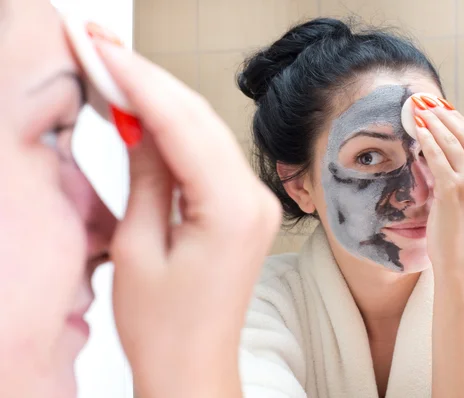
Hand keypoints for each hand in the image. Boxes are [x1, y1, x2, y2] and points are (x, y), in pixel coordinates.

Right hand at [95, 40, 280, 396]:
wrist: (194, 366)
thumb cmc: (165, 328)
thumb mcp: (137, 246)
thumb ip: (147, 176)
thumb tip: (142, 123)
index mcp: (231, 209)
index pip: (182, 123)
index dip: (140, 82)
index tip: (104, 52)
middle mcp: (254, 199)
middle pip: (200, 118)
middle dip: (152, 82)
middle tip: (106, 52)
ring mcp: (256, 202)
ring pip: (208, 131)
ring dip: (165, 102)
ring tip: (121, 77)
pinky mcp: (247, 208)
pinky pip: (213, 155)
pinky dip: (181, 132)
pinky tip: (152, 118)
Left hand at [414, 96, 463, 269]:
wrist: (460, 260)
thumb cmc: (460, 230)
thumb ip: (461, 173)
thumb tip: (437, 148)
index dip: (457, 120)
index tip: (441, 106)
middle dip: (443, 115)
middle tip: (426, 101)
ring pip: (450, 143)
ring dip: (432, 123)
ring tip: (417, 110)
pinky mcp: (453, 190)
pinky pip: (437, 158)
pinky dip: (426, 140)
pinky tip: (417, 130)